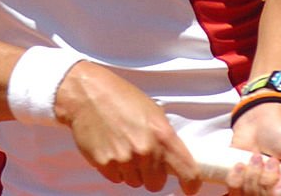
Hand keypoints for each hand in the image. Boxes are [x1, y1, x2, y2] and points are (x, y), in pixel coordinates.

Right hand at [53, 61, 201, 192]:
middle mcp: (146, 150)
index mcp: (163, 135)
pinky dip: (115, 169)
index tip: (189, 188)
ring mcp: (125, 159)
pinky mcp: (105, 164)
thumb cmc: (123, 98)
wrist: (89, 94)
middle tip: (143, 158)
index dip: (191, 184)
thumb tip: (173, 160)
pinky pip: (116, 179)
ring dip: (131, 171)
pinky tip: (112, 148)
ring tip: (123, 146)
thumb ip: (165, 138)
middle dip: (151, 175)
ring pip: (135, 182)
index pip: (187, 171)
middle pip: (156, 184)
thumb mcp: (154, 113)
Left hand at [227, 102, 280, 195]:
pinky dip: (236, 177)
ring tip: (256, 158)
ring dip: (252, 175)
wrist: (259, 117)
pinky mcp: (239, 182)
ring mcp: (255, 187)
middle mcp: (274, 190)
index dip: (278, 190)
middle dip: (266, 179)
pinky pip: (233, 191)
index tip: (278, 169)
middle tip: (270, 160)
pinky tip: (241, 164)